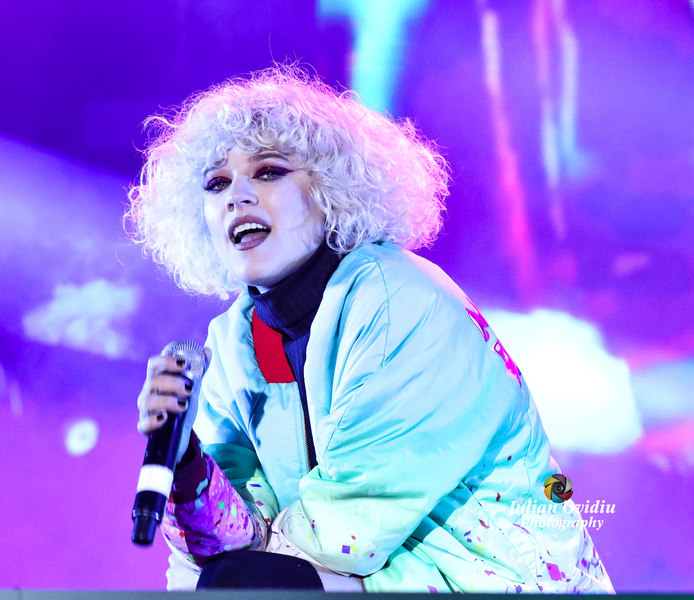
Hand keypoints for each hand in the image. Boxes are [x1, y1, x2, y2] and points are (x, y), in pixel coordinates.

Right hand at [137, 348, 210, 462]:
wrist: (180, 434)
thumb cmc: (182, 406)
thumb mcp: (192, 388)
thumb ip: (199, 370)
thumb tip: (207, 350)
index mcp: (158, 380)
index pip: (154, 364)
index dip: (166, 361)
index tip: (184, 364)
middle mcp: (148, 393)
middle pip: (152, 381)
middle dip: (172, 382)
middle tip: (189, 388)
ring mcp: (145, 411)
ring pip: (147, 401)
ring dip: (167, 401)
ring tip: (184, 405)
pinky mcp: (145, 428)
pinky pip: (143, 424)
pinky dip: (153, 420)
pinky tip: (165, 418)